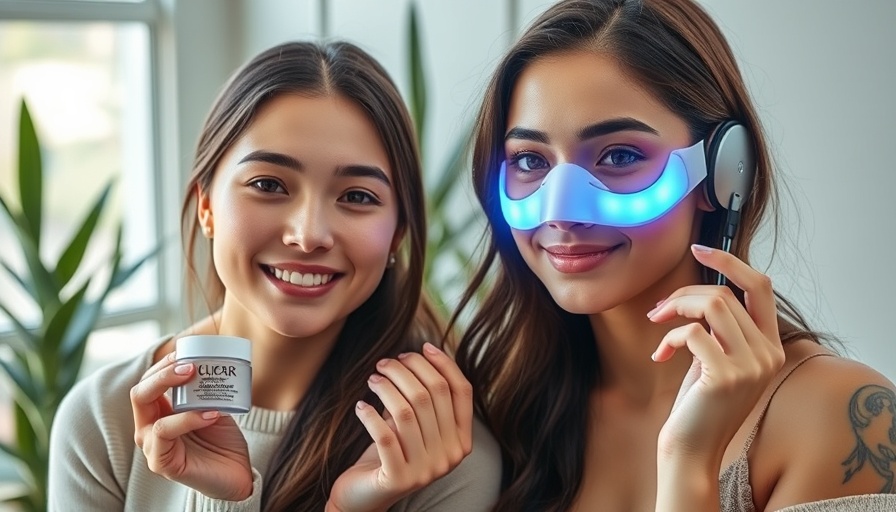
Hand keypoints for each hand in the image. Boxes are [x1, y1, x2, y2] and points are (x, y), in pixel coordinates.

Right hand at [130, 351, 252, 499]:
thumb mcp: (214, 405)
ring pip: (147, 410)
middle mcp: (149, 428)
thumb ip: (206, 388)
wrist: (236, 473)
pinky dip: (188, 419)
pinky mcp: (161, 462)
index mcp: (158, 412)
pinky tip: (211, 413)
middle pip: (140, 392)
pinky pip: (165, 433)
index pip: (148, 382)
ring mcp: (152, 446)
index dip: (163, 364)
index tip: (185, 352)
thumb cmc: (222, 440)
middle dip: (162, 373)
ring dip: (175, 391)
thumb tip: (210, 359)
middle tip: (190, 366)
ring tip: (201, 382)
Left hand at [327, 343, 473, 511]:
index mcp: (461, 441)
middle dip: (408, 370)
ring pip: (407, 412)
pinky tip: (360, 406)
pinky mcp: (399, 478)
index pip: (461, 391)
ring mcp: (426, 470)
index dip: (444, 364)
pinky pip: (385, 436)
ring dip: (387, 387)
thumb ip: (427, 399)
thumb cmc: (392, 452)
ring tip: (373, 379)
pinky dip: (370, 416)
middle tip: (386, 362)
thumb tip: (424, 353)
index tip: (422, 346)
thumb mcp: (416, 425)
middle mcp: (449, 456)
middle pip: (432, 395)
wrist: (366, 497)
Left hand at [649, 244, 784, 461]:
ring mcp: (751, 365)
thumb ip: (720, 328)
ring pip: (712, 305)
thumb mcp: (716, 358)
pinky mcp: (726, 375)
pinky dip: (669, 338)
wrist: (692, 449)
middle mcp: (768, 353)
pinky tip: (659, 357)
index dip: (730, 262)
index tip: (698, 249)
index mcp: (770, 346)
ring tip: (656, 324)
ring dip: (675, 308)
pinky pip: (692, 332)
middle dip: (685, 294)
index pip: (761, 286)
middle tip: (658, 310)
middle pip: (726, 293)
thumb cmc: (698, 403)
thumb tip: (701, 290)